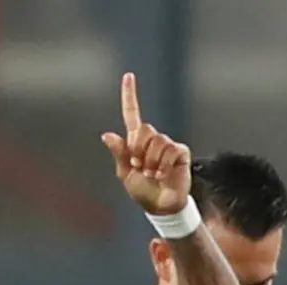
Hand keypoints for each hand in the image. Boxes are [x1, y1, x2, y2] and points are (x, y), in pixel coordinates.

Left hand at [101, 73, 190, 214]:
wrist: (161, 205)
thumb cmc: (143, 191)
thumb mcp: (126, 174)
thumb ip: (119, 154)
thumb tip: (107, 135)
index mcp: (136, 142)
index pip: (132, 114)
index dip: (130, 96)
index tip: (129, 76)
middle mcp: (153, 139)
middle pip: (144, 130)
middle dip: (139, 151)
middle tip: (141, 168)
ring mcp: (167, 144)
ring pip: (157, 141)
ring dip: (152, 162)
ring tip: (154, 174)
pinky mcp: (180, 151)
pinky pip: (170, 150)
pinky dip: (164, 165)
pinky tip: (164, 174)